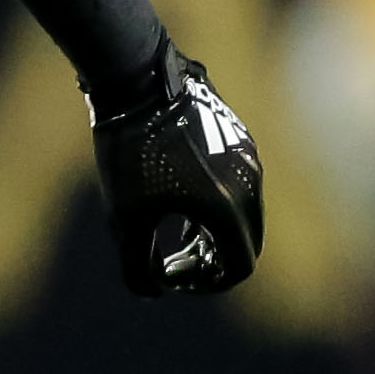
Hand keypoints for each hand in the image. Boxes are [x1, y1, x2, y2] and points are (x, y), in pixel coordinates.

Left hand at [91, 48, 263, 297]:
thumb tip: (153, 292)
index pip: (238, 268)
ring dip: (211, 235)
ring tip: (170, 237)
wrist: (138, 81)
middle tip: (170, 261)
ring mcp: (249, 158)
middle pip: (245, 243)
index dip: (205, 284)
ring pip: (242, 214)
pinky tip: (176, 200)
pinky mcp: (239, 138)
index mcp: (229, 209)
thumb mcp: (124, 218)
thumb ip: (137, 266)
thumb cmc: (129, 153)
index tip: (170, 278)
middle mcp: (250, 184)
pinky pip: (237, 186)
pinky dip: (214, 207)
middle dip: (210, 261)